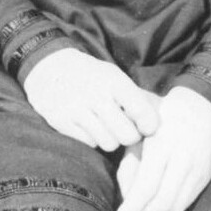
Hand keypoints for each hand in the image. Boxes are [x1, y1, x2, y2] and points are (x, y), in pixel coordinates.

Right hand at [22, 48, 159, 150]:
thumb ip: (135, 97)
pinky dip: (91, 139)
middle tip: (124, 128)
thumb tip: (162, 119)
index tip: (145, 126)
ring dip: (110, 139)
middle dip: (129, 136)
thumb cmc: (90, 75)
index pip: (143, 112)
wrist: (48, 66)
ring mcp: (77, 109)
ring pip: (108, 143)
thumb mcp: (113, 76)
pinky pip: (88, 144)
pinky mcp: (62, 122)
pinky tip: (87, 126)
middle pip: (128, 136)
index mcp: (114, 81)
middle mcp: (96, 95)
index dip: (149, 125)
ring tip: (104, 126)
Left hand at [115, 87, 210, 210]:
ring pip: (175, 206)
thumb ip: (130, 161)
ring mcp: (197, 169)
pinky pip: (186, 203)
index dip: (132, 208)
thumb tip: (124, 194)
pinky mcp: (205, 177)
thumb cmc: (163, 115)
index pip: (147, 186)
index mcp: (163, 144)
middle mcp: (182, 159)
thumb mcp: (140, 130)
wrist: (202, 107)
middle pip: (161, 201)